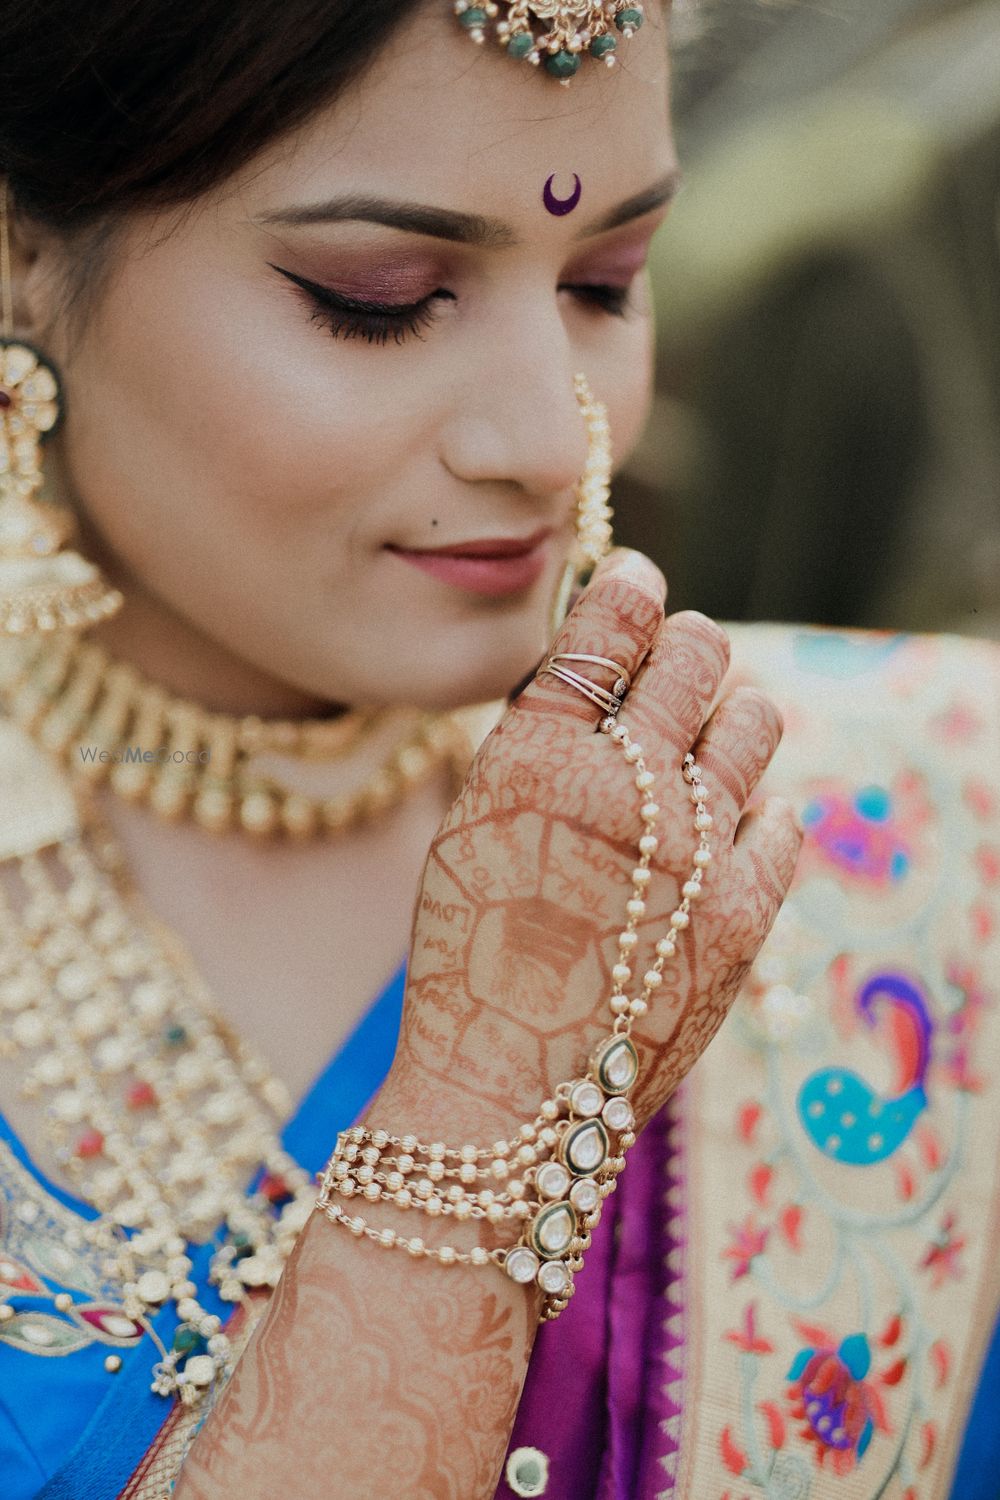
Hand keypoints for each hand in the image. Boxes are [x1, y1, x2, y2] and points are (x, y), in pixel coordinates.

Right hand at [381, 549, 801, 1141]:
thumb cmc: (469, 956)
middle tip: (673, 663)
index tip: (638, 581)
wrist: (506, 1095)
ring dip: (728, 714)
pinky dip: (752, 811)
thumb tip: (604, 667)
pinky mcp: (745, 910)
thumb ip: (540, 740)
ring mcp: (695, 849)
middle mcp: (625, 787)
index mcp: (539, 756)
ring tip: (700, 745)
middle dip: (686, 645)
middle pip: (698, 653)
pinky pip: (779, 816)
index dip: (631, 588)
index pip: (613, 623)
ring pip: (754, 719)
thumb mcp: (473, 824)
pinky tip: (718, 832)